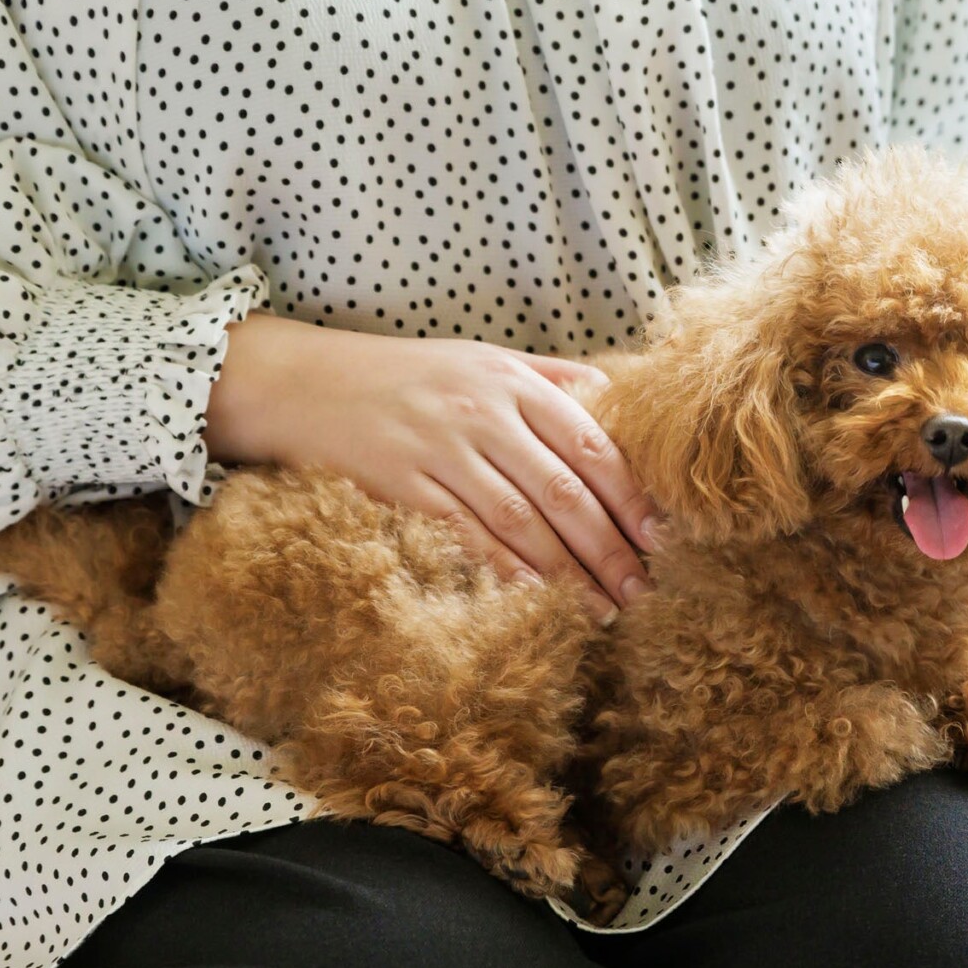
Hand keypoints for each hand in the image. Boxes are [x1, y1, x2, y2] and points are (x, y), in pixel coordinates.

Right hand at [202, 315, 659, 617]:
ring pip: (522, 521)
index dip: (632, 495)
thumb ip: (549, 378)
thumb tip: (616, 394)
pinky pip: (465, 536)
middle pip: (564, 491)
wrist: (303, 380)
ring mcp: (440, 451)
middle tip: (645, 591)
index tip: (664, 537)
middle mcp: (482, 413)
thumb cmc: (405, 374)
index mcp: (511, 381)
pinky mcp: (401, 486)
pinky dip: (506, 570)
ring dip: (570, 572)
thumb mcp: (481, 358)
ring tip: (605, 609)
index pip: (592, 442)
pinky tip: (539, 600)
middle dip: (612, 547)